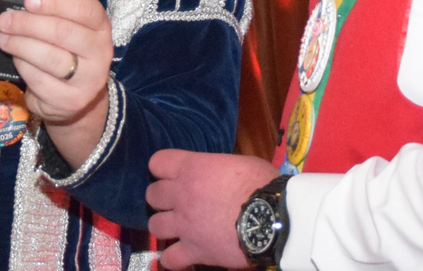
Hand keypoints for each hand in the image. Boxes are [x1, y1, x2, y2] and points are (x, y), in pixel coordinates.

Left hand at [0, 0, 112, 168]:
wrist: (76, 95)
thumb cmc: (68, 52)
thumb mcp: (69, 27)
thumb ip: (53, 13)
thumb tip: (28, 5)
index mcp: (101, 27)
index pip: (84, 9)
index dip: (55, 2)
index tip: (29, 1)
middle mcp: (101, 53)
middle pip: (62, 32)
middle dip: (28, 24)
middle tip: (5, 21)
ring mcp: (88, 80)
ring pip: (50, 57)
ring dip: (20, 45)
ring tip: (4, 38)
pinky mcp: (71, 100)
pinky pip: (39, 79)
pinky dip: (22, 66)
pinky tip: (15, 58)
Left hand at [146, 149, 278, 269]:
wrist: (270, 217)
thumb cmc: (260, 183)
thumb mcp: (240, 163)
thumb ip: (220, 170)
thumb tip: (221, 177)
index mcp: (192, 168)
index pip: (158, 162)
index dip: (163, 168)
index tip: (173, 173)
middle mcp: (181, 195)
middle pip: (152, 194)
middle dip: (162, 197)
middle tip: (177, 202)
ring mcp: (184, 225)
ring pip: (154, 225)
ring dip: (165, 226)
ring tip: (178, 228)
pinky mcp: (193, 251)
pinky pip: (169, 259)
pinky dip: (173, 258)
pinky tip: (181, 256)